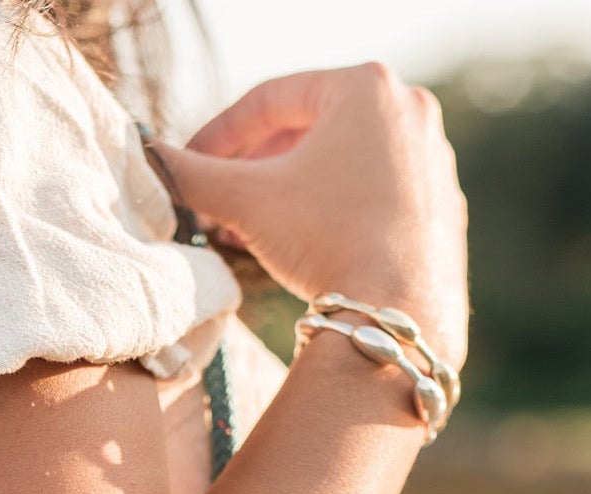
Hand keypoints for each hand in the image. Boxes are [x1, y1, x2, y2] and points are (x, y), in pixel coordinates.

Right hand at [149, 64, 469, 366]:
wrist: (396, 309)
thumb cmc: (327, 239)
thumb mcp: (246, 202)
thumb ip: (193, 175)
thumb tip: (151, 162)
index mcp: (364, 87)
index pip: (271, 99)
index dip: (219, 133)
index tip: (190, 163)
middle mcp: (408, 109)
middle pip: (308, 128)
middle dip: (255, 168)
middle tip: (219, 201)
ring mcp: (431, 157)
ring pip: (340, 163)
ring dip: (288, 191)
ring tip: (251, 227)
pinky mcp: (439, 203)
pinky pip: (371, 194)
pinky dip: (331, 210)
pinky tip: (302, 245)